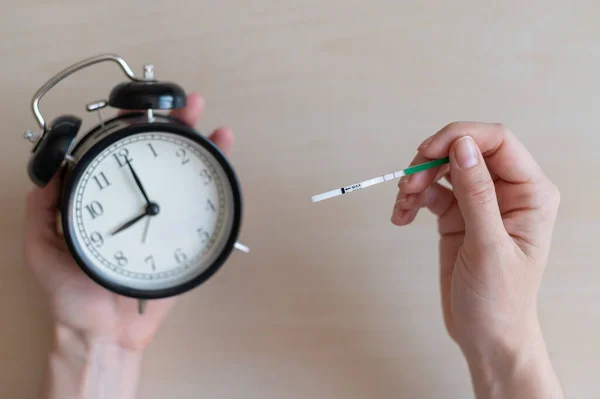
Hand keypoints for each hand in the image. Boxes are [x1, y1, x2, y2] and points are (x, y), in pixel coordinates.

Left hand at [23, 93, 234, 397]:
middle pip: (160, 154)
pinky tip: (225, 161)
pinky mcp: (186, 237)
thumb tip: (54, 166)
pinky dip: (218, 182)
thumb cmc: (71, 294)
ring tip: (216, 131)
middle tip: (191, 106)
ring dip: (205, 147)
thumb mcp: (42, 248)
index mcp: (105, 198)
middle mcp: (138, 201)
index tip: (145, 108)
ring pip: (187, 175)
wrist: (105, 332)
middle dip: (178, 125)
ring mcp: (165, 218)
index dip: (134, 125)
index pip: (121, 151)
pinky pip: (204, 207)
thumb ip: (43, 209)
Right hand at [391, 122, 562, 397]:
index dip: (460, 137)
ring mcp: (480, 203)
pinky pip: (431, 193)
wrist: (487, 336)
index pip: (497, 142)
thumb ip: (476, 192)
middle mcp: (506, 192)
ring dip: (417, 180)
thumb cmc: (500, 300)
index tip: (427, 152)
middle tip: (407, 182)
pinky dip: (412, 200)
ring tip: (402, 204)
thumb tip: (462, 145)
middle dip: (431, 161)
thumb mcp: (487, 246)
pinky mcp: (458, 216)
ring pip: (443, 169)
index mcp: (529, 193)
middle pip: (465, 150)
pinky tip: (401, 217)